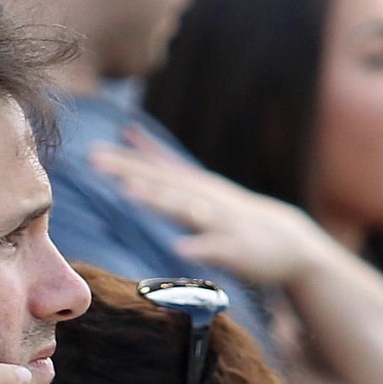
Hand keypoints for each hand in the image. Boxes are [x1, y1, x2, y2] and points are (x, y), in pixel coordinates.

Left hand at [90, 128, 322, 288]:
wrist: (291, 243)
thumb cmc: (234, 213)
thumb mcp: (197, 182)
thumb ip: (163, 162)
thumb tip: (129, 134)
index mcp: (194, 185)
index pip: (154, 169)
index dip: (123, 160)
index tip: (91, 152)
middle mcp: (205, 197)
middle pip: (163, 181)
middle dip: (129, 171)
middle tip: (97, 162)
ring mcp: (221, 221)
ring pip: (186, 208)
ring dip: (157, 199)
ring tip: (129, 192)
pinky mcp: (237, 248)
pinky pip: (215, 248)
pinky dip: (197, 247)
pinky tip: (177, 249)